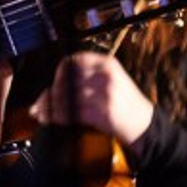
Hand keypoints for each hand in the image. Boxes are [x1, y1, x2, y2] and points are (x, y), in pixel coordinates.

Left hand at [32, 50, 153, 146]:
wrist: (147, 125)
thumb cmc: (124, 104)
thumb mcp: (110, 81)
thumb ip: (84, 79)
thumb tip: (50, 89)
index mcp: (106, 63)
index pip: (73, 61)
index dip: (59, 73)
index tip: (53, 84)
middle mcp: (106, 75)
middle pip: (67, 80)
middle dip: (50, 93)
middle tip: (40, 104)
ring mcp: (106, 93)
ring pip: (67, 97)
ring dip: (50, 107)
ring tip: (42, 114)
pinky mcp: (104, 112)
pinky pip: (73, 113)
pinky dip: (59, 117)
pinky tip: (53, 120)